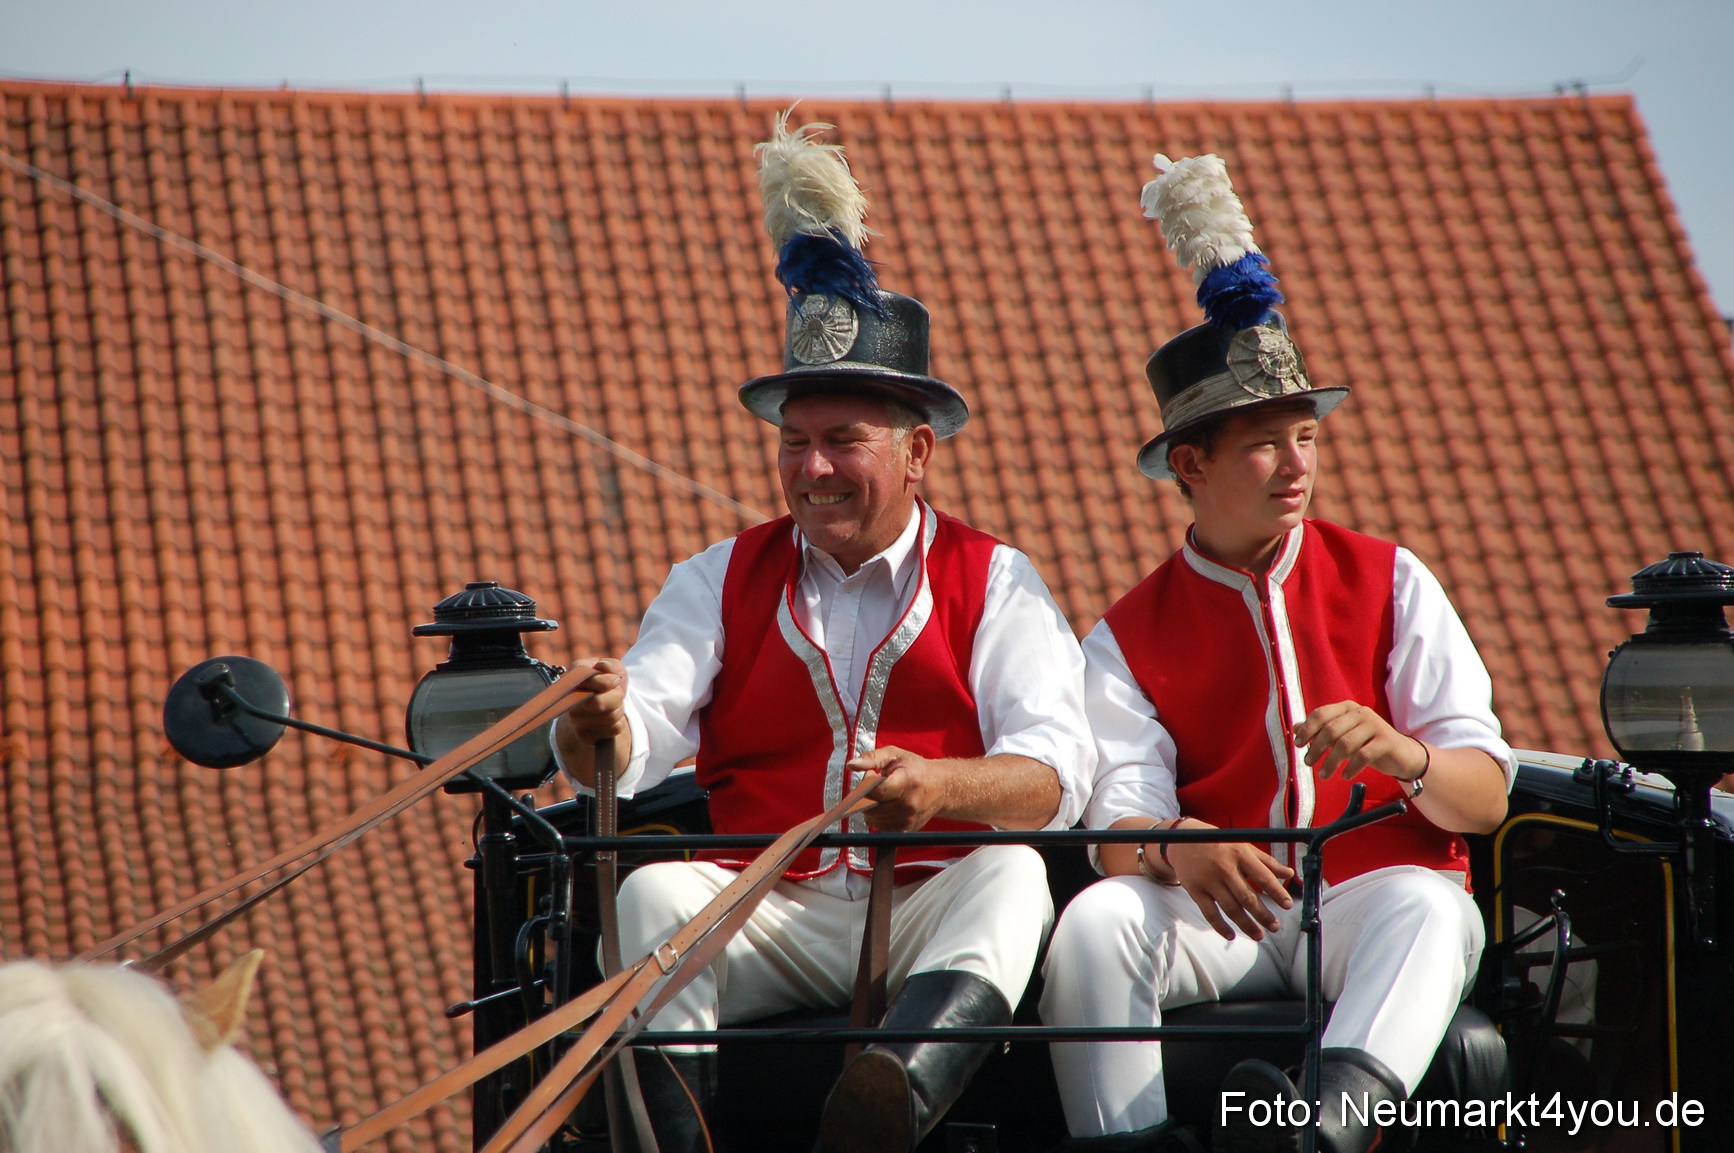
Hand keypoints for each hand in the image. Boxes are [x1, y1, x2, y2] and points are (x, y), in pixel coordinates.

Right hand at [560, 658, 628, 743]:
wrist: (598, 709)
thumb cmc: (607, 684)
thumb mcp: (612, 669)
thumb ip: (610, 665)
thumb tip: (603, 667)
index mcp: (574, 676)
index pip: (589, 681)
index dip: (607, 681)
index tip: (615, 680)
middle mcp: (569, 699)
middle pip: (598, 703)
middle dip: (616, 697)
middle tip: (617, 694)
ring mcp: (575, 719)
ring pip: (610, 717)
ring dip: (619, 710)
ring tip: (613, 705)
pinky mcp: (585, 735)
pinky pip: (614, 729)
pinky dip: (618, 723)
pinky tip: (610, 718)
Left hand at [849, 746, 947, 831]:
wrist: (941, 787)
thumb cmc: (915, 768)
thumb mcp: (895, 754)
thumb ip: (872, 758)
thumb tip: (851, 764)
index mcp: (907, 781)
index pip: (878, 790)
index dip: (866, 784)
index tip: (869, 776)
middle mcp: (909, 803)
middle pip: (872, 807)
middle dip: (865, 796)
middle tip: (873, 785)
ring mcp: (908, 819)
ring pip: (872, 818)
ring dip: (870, 807)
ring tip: (882, 795)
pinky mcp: (906, 829)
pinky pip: (879, 827)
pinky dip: (877, 817)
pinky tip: (885, 806)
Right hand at [1166, 824, 1294, 941]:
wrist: (1183, 840)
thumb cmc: (1219, 844)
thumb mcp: (1242, 846)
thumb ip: (1266, 861)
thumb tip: (1289, 874)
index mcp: (1240, 854)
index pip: (1262, 876)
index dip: (1276, 891)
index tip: (1288, 905)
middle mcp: (1225, 868)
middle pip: (1247, 897)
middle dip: (1263, 915)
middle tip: (1275, 927)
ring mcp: (1209, 880)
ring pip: (1231, 908)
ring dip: (1246, 925)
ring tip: (1259, 935)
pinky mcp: (1196, 890)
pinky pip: (1209, 913)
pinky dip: (1220, 926)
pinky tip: (1230, 936)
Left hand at [1294, 701, 1426, 783]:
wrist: (1401, 754)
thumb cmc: (1366, 744)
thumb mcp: (1342, 736)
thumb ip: (1320, 730)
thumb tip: (1295, 729)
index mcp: (1347, 708)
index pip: (1321, 714)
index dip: (1307, 729)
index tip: (1298, 745)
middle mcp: (1360, 712)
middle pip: (1331, 729)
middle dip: (1317, 748)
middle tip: (1308, 763)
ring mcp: (1375, 725)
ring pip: (1345, 744)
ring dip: (1331, 762)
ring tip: (1323, 775)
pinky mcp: (1386, 741)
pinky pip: (1363, 755)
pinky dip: (1351, 767)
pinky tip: (1345, 775)